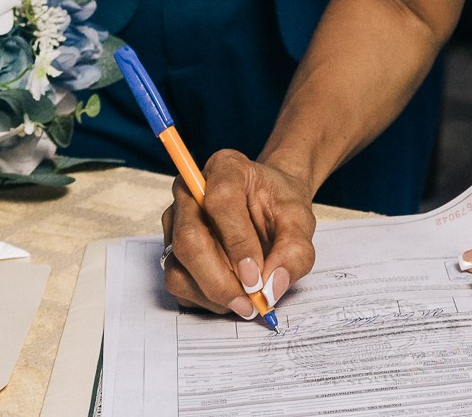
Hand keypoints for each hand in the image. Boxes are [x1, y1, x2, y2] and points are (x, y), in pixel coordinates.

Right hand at [162, 149, 316, 317]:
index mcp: (226, 168)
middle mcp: (191, 190)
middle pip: (189, 239)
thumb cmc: (281, 207)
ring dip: (212, 293)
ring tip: (244, 300)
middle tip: (249, 302)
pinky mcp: (171, 248)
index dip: (237, 243)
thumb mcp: (301, 222)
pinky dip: (204, 298)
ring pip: (178, 266)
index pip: (220, 202)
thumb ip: (294, 252)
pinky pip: (178, 282)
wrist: (270, 205)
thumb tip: (271, 289)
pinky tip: (230, 294)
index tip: (257, 275)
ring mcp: (176, 220)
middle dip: (220, 280)